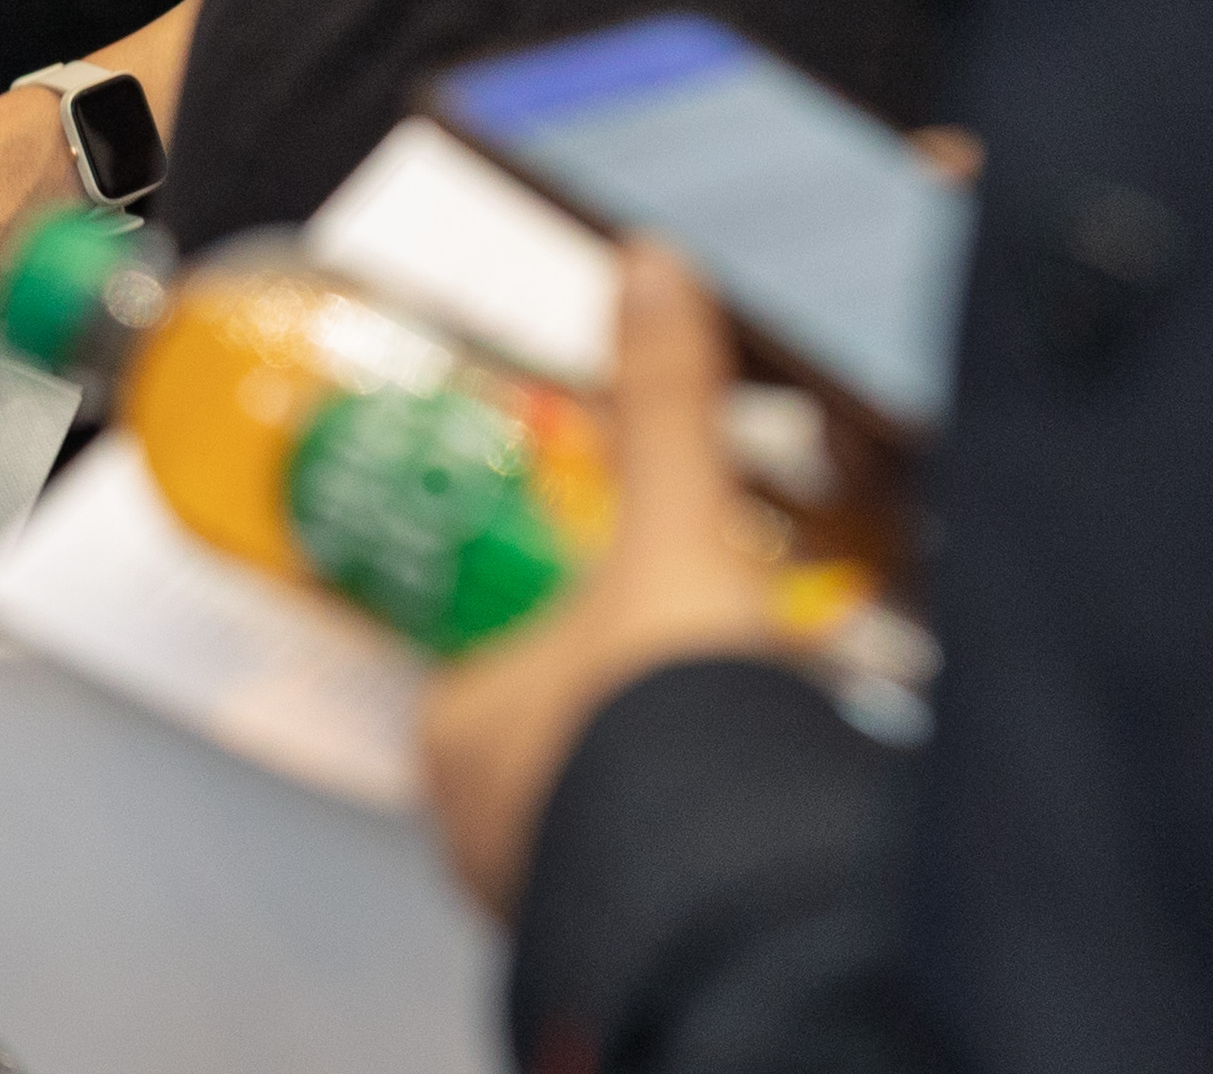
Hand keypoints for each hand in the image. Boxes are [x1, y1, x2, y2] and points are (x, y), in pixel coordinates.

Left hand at [416, 249, 797, 915]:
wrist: (725, 879)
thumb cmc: (664, 719)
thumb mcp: (678, 530)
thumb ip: (668, 407)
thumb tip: (654, 267)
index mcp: (459, 728)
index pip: (501, 663)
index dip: (580, 636)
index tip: (639, 631)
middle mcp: (479, 826)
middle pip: (557, 744)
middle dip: (632, 719)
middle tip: (707, 691)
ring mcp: (542, 895)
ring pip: (601, 816)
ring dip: (667, 783)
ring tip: (746, 753)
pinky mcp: (615, 945)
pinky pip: (651, 875)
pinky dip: (697, 843)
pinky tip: (754, 825)